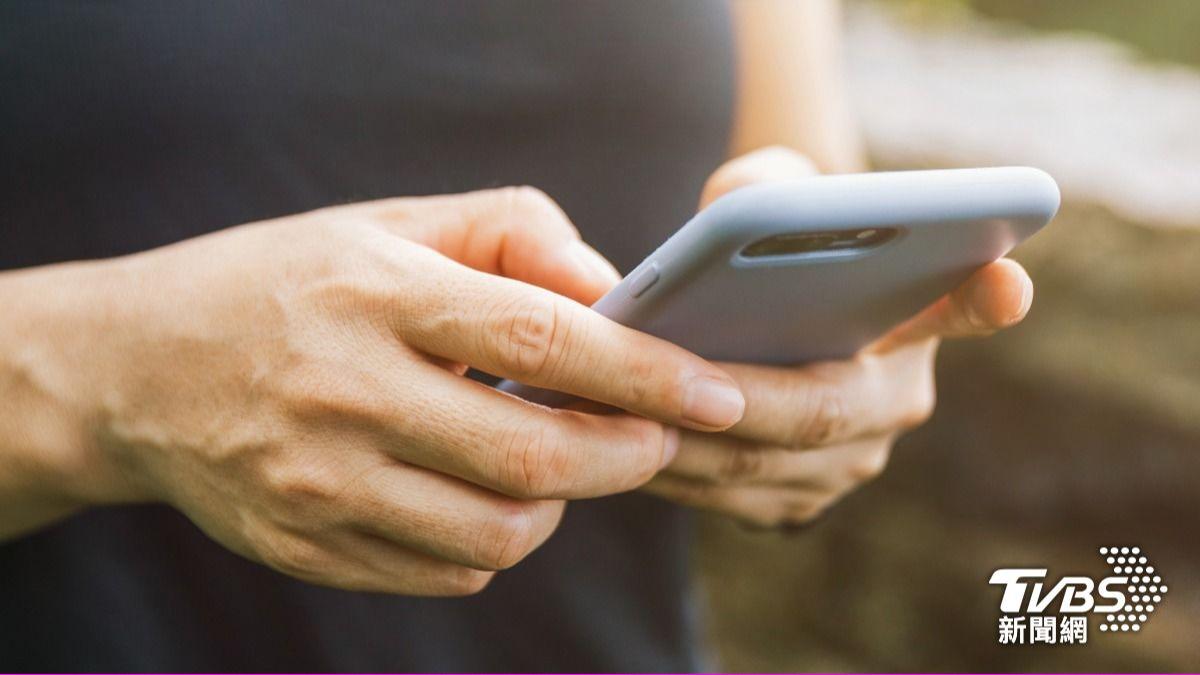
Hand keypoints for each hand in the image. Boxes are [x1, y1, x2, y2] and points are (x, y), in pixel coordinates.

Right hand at [4, 187, 746, 592]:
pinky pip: (442, 573)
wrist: (135, 368)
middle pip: (532, 455)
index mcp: (373, 294)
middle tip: (660, 436)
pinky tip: (482, 494)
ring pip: (496, 535)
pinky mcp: (303, 546)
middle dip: (626, 455)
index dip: (644, 372)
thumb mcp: (388, 224)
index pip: (540, 339)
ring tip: (560, 462)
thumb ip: (512, 234)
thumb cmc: (286, 281)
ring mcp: (316, 483)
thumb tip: (613, 290)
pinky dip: (493, 544)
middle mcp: (341, 392)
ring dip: (562, 507)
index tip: (717, 391)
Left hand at [642, 148, 1033, 526]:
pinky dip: (667, 470)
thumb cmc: (774, 242)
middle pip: (819, 414)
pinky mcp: (789, 502)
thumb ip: (765, 185)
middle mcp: (894, 404)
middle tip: (662, 377)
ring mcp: (845, 466)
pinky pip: (725, 499)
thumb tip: (745, 202)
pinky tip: (610, 435)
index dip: (985, 300)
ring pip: (760, 468)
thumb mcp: (774, 194)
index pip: (965, 308)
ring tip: (607, 407)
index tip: (1006, 280)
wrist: (762, 316)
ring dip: (682, 442)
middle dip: (734, 399)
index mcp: (917, 321)